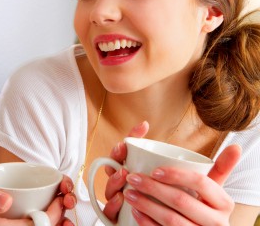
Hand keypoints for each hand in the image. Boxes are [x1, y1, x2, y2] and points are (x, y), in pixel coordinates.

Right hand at [103, 121, 148, 221]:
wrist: (151, 220)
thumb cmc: (149, 194)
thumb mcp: (150, 168)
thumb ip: (144, 147)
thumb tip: (144, 123)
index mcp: (123, 171)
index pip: (116, 157)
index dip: (117, 150)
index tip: (123, 145)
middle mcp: (117, 185)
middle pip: (109, 172)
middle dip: (114, 164)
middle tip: (122, 160)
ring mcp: (115, 200)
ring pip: (108, 191)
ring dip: (113, 183)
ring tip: (123, 178)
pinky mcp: (115, 216)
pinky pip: (109, 211)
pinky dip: (112, 205)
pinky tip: (120, 199)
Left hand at [123, 144, 240, 224]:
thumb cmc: (206, 207)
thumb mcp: (214, 190)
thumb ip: (220, 168)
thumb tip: (235, 146)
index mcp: (223, 203)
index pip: (200, 182)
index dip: (176, 175)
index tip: (154, 170)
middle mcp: (216, 222)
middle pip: (181, 201)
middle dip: (152, 188)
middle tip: (132, 178)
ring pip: (171, 220)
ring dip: (146, 205)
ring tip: (129, 193)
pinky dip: (146, 223)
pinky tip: (134, 212)